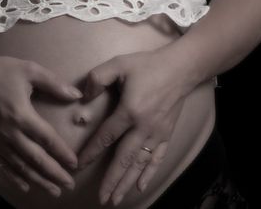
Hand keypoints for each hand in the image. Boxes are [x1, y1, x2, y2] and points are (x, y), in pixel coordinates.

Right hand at [0, 54, 82, 196]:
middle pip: (35, 158)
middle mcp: (10, 132)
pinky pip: (3, 163)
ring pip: (20, 165)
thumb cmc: (2, 71)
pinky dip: (14, 177)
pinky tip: (25, 186)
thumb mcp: (30, 70)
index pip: (46, 138)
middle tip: (69, 184)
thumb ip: (54, 84)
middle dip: (53, 173)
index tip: (74, 164)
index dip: (61, 152)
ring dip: (38, 180)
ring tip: (53, 190)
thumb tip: (77, 95)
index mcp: (21, 114)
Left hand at [76, 49, 195, 205]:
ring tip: (116, 199)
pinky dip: (149, 174)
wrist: (181, 68)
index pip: (106, 137)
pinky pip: (157, 159)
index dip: (91, 152)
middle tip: (102, 199)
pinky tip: (141, 186)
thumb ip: (97, 78)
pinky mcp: (167, 135)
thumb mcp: (118, 64)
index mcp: (129, 111)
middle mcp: (143, 128)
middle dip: (111, 180)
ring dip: (127, 182)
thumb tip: (83, 96)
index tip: (79, 166)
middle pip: (124, 159)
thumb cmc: (148, 65)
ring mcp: (157, 134)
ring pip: (140, 164)